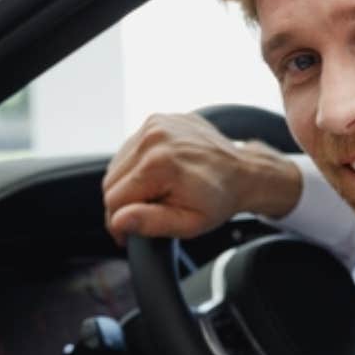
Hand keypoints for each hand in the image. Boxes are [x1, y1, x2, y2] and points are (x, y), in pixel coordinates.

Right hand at [102, 113, 303, 242]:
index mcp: (158, 164)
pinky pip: (129, 150)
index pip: (114, 200)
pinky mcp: (156, 119)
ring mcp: (155, 124)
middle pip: (111, 182)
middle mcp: (153, 138)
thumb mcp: (189, 223)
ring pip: (117, 166)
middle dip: (123, 203)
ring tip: (157, 193)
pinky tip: (159, 174)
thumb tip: (118, 220)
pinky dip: (137, 166)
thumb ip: (151, 222)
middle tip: (147, 214)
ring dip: (129, 184)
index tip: (129, 235)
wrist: (243, 171)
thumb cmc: (218, 200)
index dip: (118, 223)